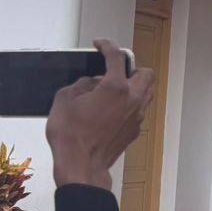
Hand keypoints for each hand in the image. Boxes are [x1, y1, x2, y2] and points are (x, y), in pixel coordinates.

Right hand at [46, 39, 155, 191]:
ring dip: (134, 86)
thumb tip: (91, 82)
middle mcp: (132, 99)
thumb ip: (80, 84)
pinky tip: (112, 108)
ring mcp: (137, 115)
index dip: (107, 45)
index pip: (116, 56)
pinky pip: (139, 109)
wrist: (82, 166)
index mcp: (115, 87)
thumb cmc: (71, 137)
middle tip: (113, 71)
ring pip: (147, 92)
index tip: (100, 44)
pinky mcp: (135, 129)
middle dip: (131, 67)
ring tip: (113, 89)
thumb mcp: (64, 100)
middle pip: (145, 73)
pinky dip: (130, 103)